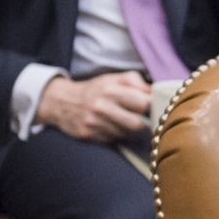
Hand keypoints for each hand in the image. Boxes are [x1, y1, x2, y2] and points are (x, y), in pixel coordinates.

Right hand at [34, 71, 151, 142]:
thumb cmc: (94, 89)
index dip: (152, 107)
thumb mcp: (113, 79)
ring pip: (125, 134)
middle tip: (141, 119)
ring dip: (128, 130)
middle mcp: (101, 106)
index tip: (153, 108)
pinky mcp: (87, 135)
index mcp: (111, 89)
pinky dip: (114, 135)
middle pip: (137, 124)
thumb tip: (156, 92)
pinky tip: (109, 127)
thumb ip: (135, 82)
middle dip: (142, 123)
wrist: (62, 101)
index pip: (143, 103)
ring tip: (122, 122)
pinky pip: (112, 140)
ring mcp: (93, 122)